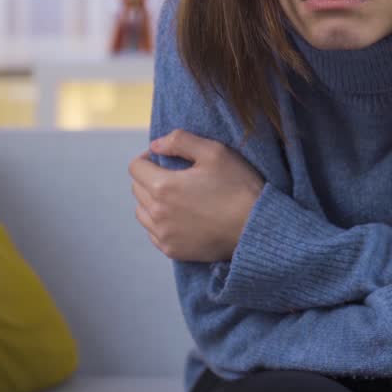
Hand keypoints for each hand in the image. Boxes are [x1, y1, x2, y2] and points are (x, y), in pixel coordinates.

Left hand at [128, 129, 264, 262]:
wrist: (256, 227)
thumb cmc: (238, 186)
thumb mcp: (214, 152)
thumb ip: (179, 141)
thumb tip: (155, 145)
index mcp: (163, 186)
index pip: (135, 168)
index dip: (147, 158)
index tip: (162, 158)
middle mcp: (157, 213)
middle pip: (136, 189)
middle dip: (149, 177)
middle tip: (172, 175)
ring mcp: (164, 235)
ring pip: (141, 212)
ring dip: (151, 200)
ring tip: (174, 196)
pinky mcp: (173, 250)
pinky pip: (153, 233)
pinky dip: (159, 222)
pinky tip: (179, 216)